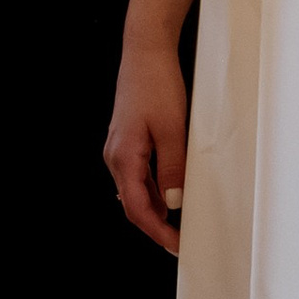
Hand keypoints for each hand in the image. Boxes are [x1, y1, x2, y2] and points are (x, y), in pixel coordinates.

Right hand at [105, 0, 192, 257]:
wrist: (145, 52)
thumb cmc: (158, 85)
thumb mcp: (172, 130)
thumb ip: (172, 169)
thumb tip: (173, 205)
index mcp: (123, 157)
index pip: (138, 209)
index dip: (159, 232)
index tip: (178, 247)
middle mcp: (115, 157)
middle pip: (133, 205)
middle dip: (157, 227)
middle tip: (182, 242)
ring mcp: (118, 149)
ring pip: (134, 192)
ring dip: (155, 211)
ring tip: (180, 225)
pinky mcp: (126, 142)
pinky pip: (137, 176)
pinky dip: (152, 192)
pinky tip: (168, 197)